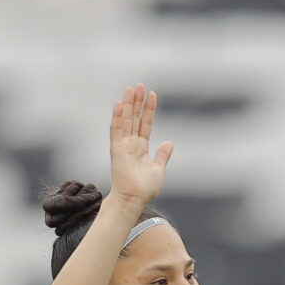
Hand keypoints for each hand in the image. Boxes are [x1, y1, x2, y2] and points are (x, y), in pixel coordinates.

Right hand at [109, 84, 173, 204]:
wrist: (134, 200)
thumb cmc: (144, 188)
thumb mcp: (158, 169)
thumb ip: (162, 155)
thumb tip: (169, 142)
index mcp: (141, 147)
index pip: (145, 123)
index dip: (149, 109)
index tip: (152, 94)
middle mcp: (131, 143)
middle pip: (134, 118)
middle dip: (137, 101)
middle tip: (140, 85)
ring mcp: (123, 145)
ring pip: (125, 120)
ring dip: (128, 104)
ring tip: (131, 88)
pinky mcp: (116, 149)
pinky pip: (116, 130)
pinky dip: (117, 117)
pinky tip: (118, 104)